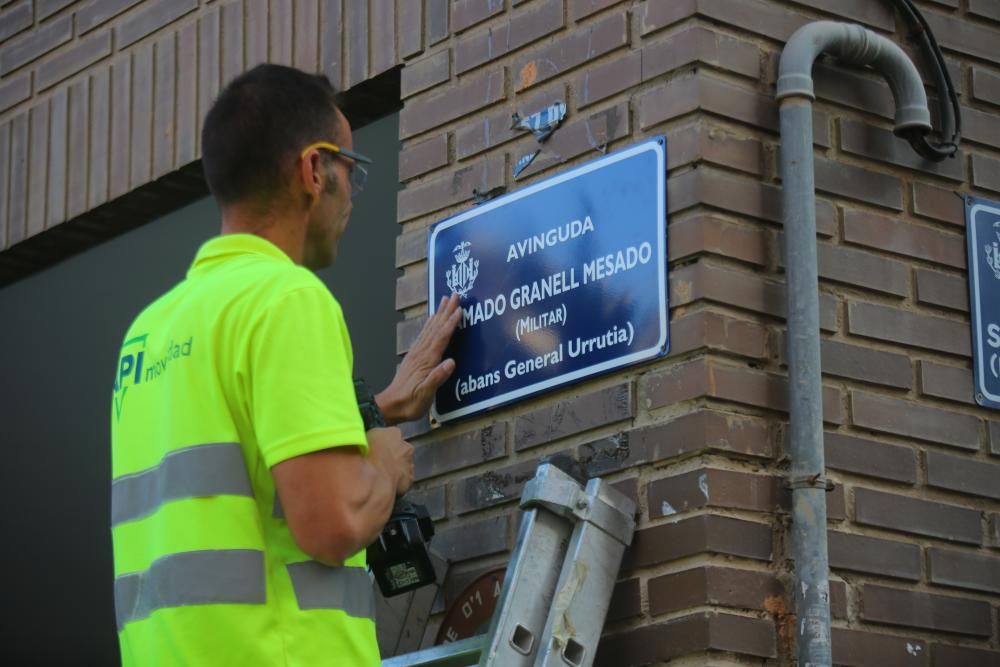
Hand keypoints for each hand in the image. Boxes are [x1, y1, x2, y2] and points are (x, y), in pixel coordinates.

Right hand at [366, 427, 413, 495]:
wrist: (374, 477)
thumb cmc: (365, 456)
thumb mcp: (363, 439)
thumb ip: (371, 438)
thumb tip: (370, 442)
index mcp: (394, 432)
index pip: (391, 434)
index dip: (383, 442)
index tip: (376, 449)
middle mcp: (406, 445)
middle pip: (401, 448)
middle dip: (394, 454)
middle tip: (381, 462)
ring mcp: (410, 462)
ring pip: (405, 463)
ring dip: (398, 467)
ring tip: (385, 474)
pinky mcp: (411, 478)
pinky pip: (406, 477)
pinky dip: (400, 480)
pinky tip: (390, 483)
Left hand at [377, 293, 461, 423]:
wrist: (390, 406)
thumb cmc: (409, 402)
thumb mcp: (425, 394)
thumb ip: (437, 377)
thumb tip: (451, 362)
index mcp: (427, 360)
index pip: (441, 337)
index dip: (451, 323)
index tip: (460, 309)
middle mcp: (421, 353)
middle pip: (436, 327)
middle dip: (446, 310)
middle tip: (454, 294)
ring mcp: (416, 353)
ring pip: (430, 328)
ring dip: (439, 313)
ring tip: (444, 300)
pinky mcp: (414, 357)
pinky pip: (424, 335)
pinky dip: (430, 324)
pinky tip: (432, 319)